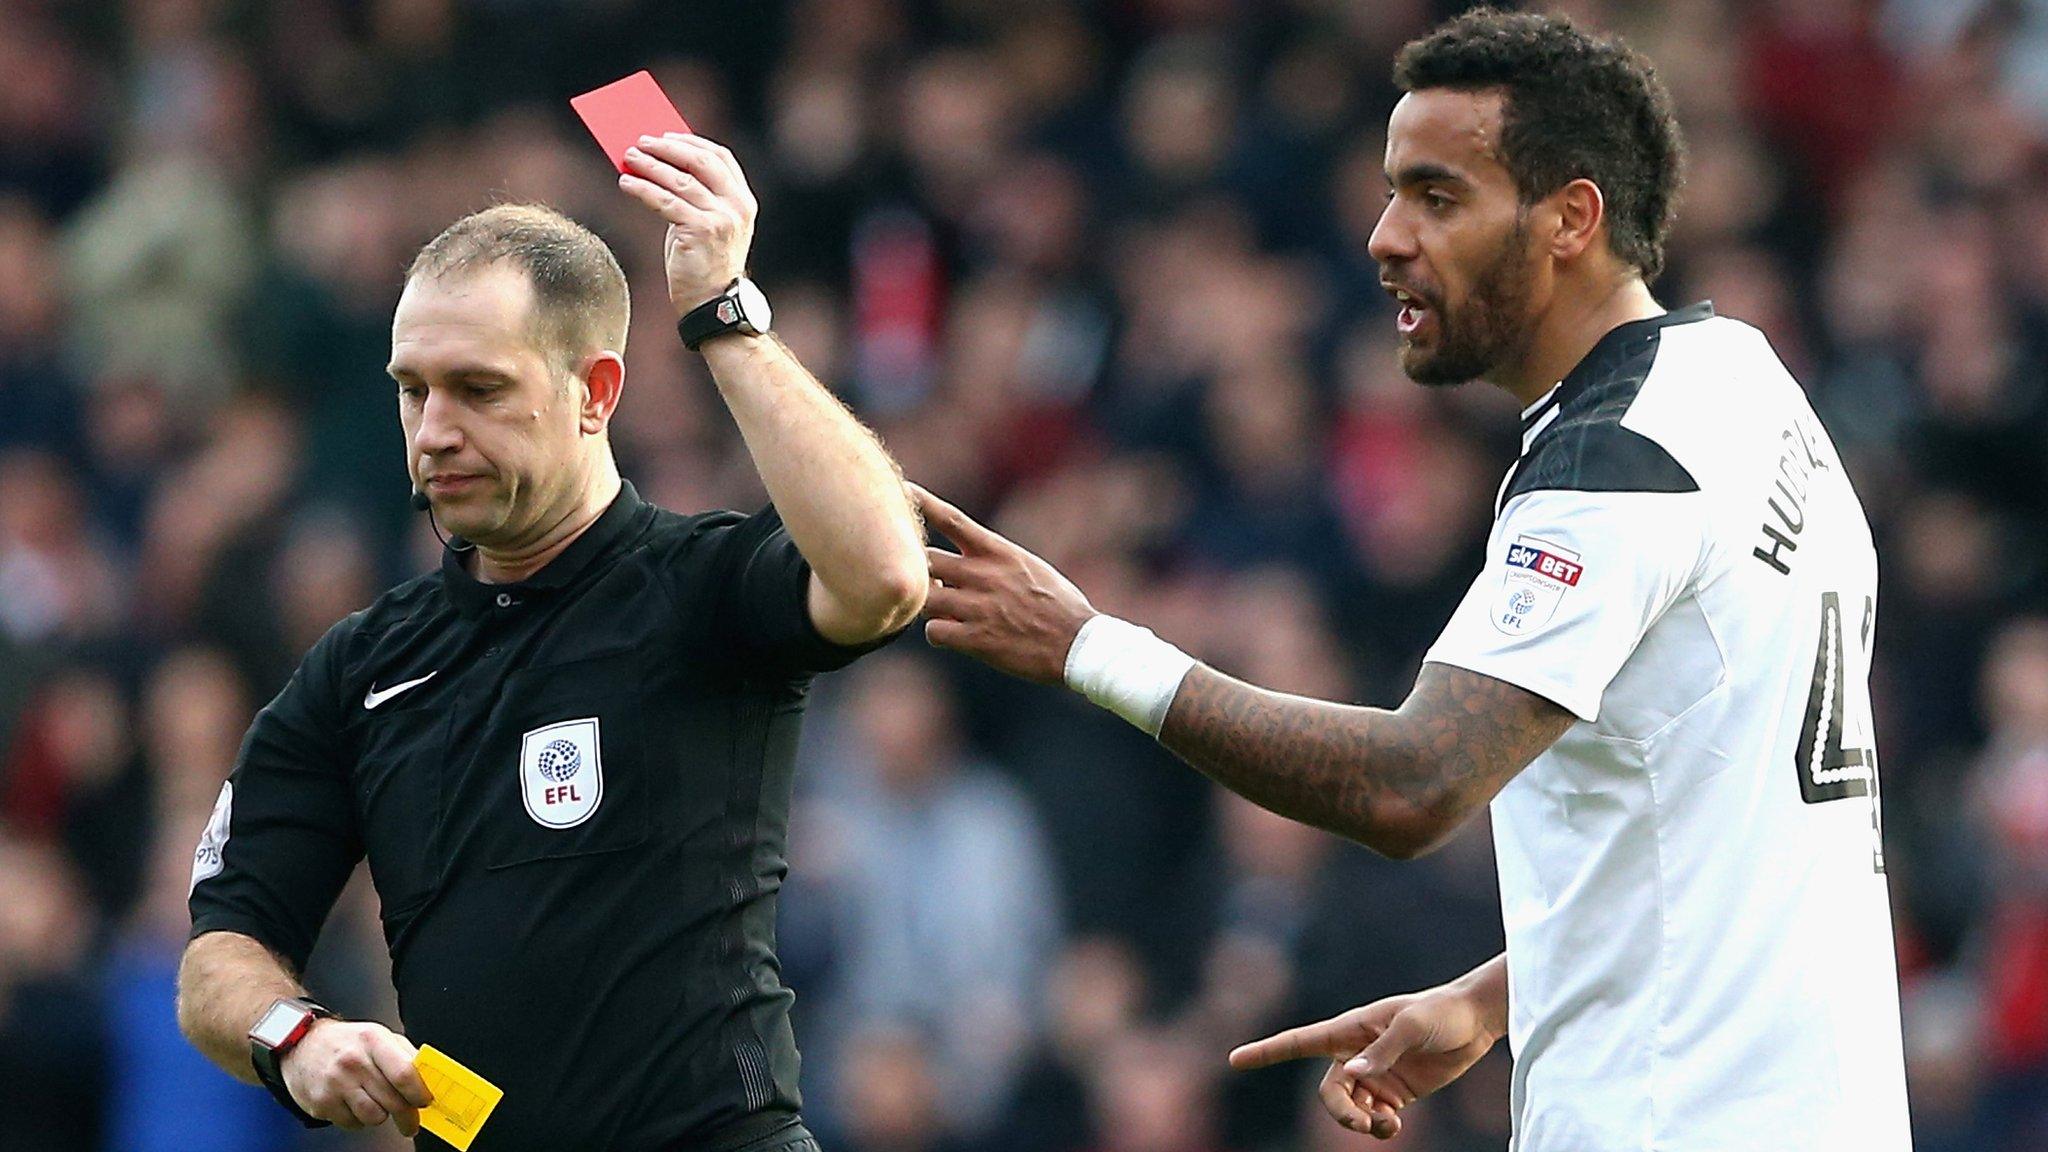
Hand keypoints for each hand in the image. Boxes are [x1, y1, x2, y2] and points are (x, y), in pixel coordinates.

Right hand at [281, 1019, 434, 1135]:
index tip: (425, 1102)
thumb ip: (405, 1054)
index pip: (404, 1073)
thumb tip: (429, 1078)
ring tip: (375, 1104)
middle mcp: (354, 1062)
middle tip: (411, 1122)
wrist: (301, 1045)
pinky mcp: (321, 1103)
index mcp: (373, 1040)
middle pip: (392, 1100)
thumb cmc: (345, 1042)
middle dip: (407, 1117)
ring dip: (380, 1116)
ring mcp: (335, 1084)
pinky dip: (358, 1120)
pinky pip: (352, 1124)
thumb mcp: (378, 1036)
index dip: (419, 1093)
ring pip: (374, 1117)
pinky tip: (353, 1104)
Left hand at [617, 133, 758, 315]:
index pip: (720, 157)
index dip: (692, 142)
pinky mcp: (701, 231)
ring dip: (650, 165)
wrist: (713, 304)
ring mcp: (721, 219)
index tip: (666, 134)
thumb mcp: (706, 224)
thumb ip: (693, 196)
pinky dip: (643, 189)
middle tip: (641, 141)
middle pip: (700, 162)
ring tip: (628, 157)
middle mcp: (736, 206)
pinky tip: (626, 183)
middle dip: (668, 147)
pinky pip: (665, 201)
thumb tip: (655, 165)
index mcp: (743, 200)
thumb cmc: (704, 262)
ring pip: (679, 179)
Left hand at [915, 485, 1096, 685]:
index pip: (953, 520)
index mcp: (1000, 552)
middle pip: (926, 560)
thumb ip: (995, 561)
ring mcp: (978, 607)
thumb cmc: (1059, 606)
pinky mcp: (977, 639)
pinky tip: (951, 635)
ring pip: (925, 598)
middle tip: (927, 579)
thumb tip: (964, 564)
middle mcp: (985, 575)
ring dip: (928, 603)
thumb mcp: (1030, 568)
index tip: (903, 489)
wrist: (1078, 644)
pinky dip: (938, 633)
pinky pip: (935, 632)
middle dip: (919, 569)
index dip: (924, 503)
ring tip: (943, 609)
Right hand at [1227, 985, 1499, 1140]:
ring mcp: (1374, 1075)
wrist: (1474, 1021)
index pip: (1299, 1041)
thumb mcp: (1412, 1026)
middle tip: (1364, 1125)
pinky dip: (1380, 1128)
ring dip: (1361, 1124)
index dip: (1266, 1051)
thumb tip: (1353, 1075)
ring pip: (1349, 1109)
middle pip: (1329, 1092)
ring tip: (1387, 1126)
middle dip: (1340, 1113)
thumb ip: (1382, 1050)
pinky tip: (1395, 1125)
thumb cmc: (1439, 1012)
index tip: (1234, 1060)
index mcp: (1350, 1029)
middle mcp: (1355, 1053)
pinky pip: (1374, 1117)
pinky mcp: (1394, 1092)